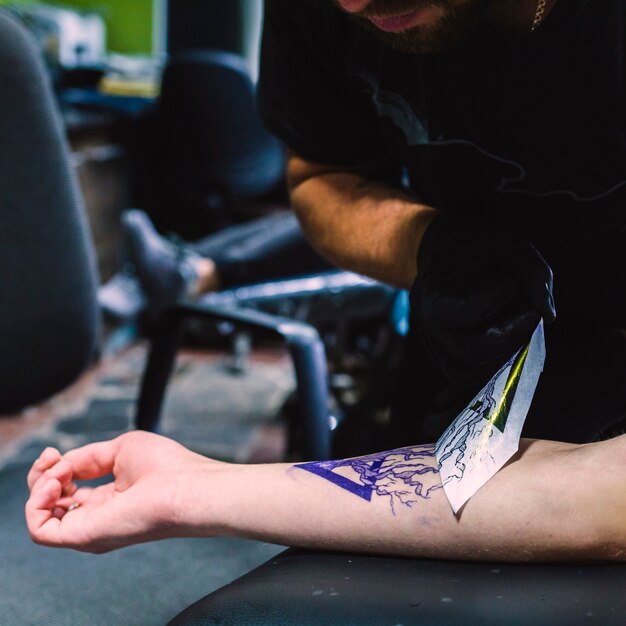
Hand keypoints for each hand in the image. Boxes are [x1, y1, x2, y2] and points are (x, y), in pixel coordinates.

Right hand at [25, 431, 220, 552]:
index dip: (54, 467)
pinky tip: (55, 482)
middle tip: (52, 457)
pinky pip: (40, 531)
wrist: (187, 486)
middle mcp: (97, 517)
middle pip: (50, 502)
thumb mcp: (120, 449)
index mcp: (109, 498)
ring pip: (41, 516)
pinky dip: (37, 503)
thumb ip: (87, 457)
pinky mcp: (84, 536)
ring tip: (57, 470)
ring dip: (39, 486)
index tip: (55, 451)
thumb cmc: (168, 466)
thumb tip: (62, 463)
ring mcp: (90, 529)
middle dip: (41, 474)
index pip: (67, 489)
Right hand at [411, 214, 555, 385]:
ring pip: (466, 372)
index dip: (493, 300)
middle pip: (469, 349)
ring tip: (521, 330)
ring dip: (502, 356)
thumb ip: (533, 274)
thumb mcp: (510, 245)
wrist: (447, 251)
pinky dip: (490, 369)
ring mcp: (434, 345)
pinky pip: (464, 376)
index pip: (463, 313)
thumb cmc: (477, 245)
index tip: (509, 282)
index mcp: (433, 294)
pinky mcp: (445, 357)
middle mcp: (427, 326)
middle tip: (531, 314)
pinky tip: (511, 344)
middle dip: (508, 335)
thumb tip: (547, 316)